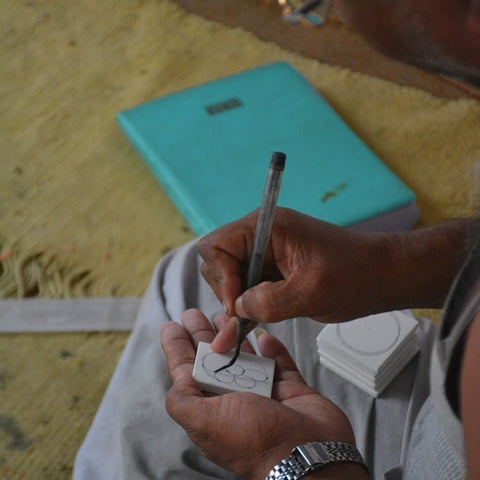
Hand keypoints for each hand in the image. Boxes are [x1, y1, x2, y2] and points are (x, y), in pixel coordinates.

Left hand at [161, 309, 362, 479]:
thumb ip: (182, 401)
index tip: (171, 326)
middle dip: (204, 335)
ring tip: (226, 316)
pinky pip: (279, 362)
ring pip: (246, 358)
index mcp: (211, 408)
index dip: (177, 348)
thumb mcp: (204, 422)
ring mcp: (264, 394)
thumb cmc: (254, 441)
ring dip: (235, 336)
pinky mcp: (290, 389)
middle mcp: (235, 400)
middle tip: (194, 314)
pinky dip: (272, 348)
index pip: (188, 371)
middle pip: (214, 359)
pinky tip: (264, 336)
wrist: (308, 453)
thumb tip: (175, 383)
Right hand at [199, 208, 387, 350]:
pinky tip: (256, 320)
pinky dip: (247, 304)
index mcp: (269, 226)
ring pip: (229, 276)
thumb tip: (237, 308)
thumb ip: (268, 302)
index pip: (218, 245)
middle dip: (226, 289)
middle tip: (244, 316)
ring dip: (236, 300)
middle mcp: (262, 235)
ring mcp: (267, 252)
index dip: (221, 275)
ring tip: (252, 321)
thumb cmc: (355, 275)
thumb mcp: (310, 292)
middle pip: (218, 260)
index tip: (237, 303)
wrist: (382, 275)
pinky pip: (247, 284)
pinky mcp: (274, 268)